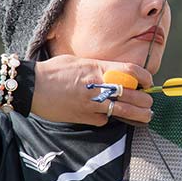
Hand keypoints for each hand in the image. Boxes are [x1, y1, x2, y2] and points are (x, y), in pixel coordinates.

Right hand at [31, 55, 153, 127]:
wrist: (32, 87)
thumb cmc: (53, 71)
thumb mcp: (79, 62)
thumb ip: (98, 68)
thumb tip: (113, 73)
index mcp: (98, 67)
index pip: (130, 71)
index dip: (144, 77)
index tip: (148, 82)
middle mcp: (97, 85)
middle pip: (131, 94)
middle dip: (145, 100)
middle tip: (149, 103)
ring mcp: (91, 103)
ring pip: (123, 110)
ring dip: (138, 114)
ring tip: (147, 116)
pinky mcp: (84, 117)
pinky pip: (102, 119)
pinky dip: (107, 118)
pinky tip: (108, 116)